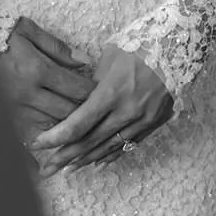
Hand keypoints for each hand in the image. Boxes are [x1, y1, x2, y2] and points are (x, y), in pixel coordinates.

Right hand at [0, 17, 95, 157]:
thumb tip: (84, 60)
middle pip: (67, 112)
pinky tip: (40, 168)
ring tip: (81, 135)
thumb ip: (57, 47)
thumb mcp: (28, 30)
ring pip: (50, 129)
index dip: (94, 94)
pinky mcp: (2, 119)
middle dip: (86, 115)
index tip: (103, 95)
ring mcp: (14, 110)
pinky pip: (22, 142)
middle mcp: (28, 95)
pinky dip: (33, 154)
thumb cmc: (0, 34)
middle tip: (99, 116)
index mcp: (38, 70)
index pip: (76, 89)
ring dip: (66, 133)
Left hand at [34, 44, 172, 176]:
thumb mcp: (109, 59)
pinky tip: (96, 162)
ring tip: (66, 169)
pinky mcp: (153, 124)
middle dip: (64, 157)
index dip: (55, 138)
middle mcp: (126, 112)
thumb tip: (76, 102)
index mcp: (111, 93)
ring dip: (85, 161)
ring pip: (108, 148)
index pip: (77, 124)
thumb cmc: (138, 46)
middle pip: (89, 142)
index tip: (38, 144)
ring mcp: (142, 121)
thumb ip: (91, 84)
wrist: (177, 47)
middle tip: (46, 168)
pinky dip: (110, 155)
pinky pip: (127, 145)